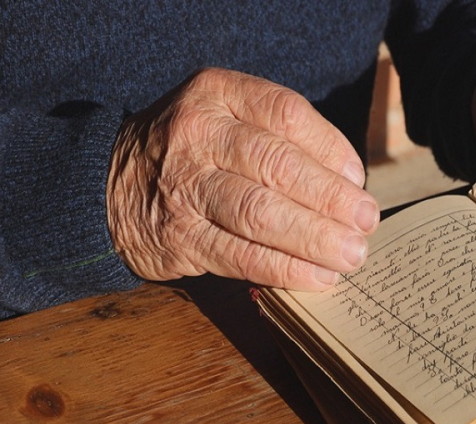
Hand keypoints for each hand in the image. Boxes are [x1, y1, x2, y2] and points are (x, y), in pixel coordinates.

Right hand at [107, 68, 379, 289]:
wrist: (108, 185)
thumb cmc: (192, 153)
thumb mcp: (227, 119)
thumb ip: (280, 140)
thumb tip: (350, 184)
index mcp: (217, 94)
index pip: (287, 115)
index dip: (331, 149)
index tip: (358, 180)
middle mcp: (197, 134)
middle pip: (278, 166)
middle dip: (331, 200)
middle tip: (366, 223)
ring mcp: (183, 186)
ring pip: (261, 214)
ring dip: (315, 239)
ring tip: (351, 255)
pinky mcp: (178, 236)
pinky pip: (242, 256)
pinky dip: (286, 270)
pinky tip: (319, 278)